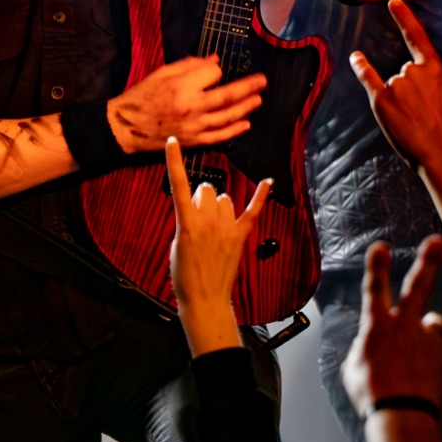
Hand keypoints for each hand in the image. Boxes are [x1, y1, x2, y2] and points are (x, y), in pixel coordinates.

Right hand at [108, 56, 265, 154]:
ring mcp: (194, 126)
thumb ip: (191, 66)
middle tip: (263, 81)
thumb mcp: (163, 73)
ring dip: (245, 107)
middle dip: (248, 87)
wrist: (127, 126)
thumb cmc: (143, 96)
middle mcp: (192, 107)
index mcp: (182, 87)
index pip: (213, 74)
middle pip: (227, 95)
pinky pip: (218, 136)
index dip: (215, 70)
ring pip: (227, 116)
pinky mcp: (193, 141)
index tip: (211, 70)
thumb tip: (215, 61)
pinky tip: (245, 124)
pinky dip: (234, 130)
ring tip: (258, 100)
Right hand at [165, 139, 270, 355]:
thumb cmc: (184, 276)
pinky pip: (253, 211)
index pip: (178, 186)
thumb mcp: (176, 245)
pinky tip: (269, 182)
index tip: (173, 141)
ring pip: (225, 199)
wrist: (204, 299)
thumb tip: (195, 208)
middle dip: (201, 197)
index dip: (174, 162)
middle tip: (197, 217)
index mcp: (187, 223)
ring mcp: (226, 228)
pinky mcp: (240, 236)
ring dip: (219, 205)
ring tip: (214, 224)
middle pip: (207, 190)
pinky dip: (261, 196)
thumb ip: (186, 222)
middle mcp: (208, 221)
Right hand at [342, 237, 441, 417]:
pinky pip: (438, 349)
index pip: (374, 290)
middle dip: (427, 262)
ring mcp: (428, 339)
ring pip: (432, 324)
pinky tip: (423, 378)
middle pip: (418, 287)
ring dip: (426, 334)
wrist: (402, 415)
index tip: (380, 246)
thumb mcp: (353, 369)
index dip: (376, 267)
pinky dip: (432, 358)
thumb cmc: (370, 394)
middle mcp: (404, 327)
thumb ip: (365, 347)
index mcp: (376, 328)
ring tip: (413, 363)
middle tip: (437, 242)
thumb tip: (374, 342)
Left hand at [350, 0, 441, 170]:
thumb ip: (430, 84)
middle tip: (422, 115)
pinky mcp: (382, 99)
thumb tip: (418, 85)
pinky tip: (356, 57)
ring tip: (412, 120)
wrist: (441, 150)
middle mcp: (414, 70)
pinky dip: (361, 67)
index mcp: (436, 69)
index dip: (405, 18)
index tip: (394, 1)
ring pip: (392, 86)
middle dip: (410, 92)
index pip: (417, 37)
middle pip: (404, 73)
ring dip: (399, 102)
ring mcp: (397, 83)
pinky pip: (368, 77)